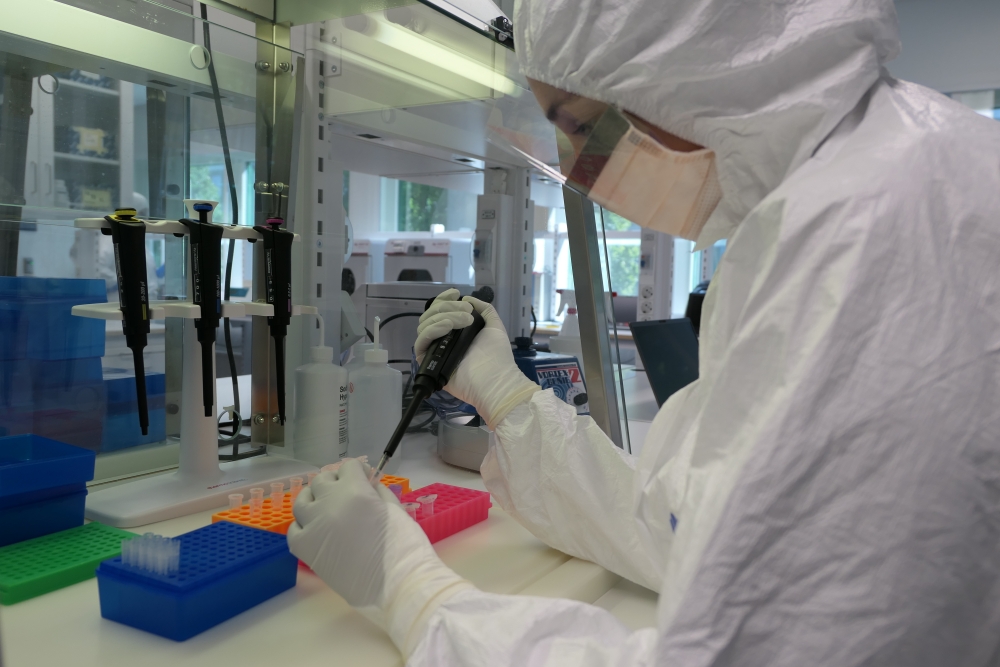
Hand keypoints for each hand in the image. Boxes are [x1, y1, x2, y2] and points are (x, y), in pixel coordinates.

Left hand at [288, 460, 472, 655]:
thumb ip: (378, 491)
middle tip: (347, 493)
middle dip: (336, 482)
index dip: (358, 470)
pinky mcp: (304, 549)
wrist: (396, 585)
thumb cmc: (403, 546)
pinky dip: (303, 525)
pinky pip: (294, 528)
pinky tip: (315, 530)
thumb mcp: (396, 509)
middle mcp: (329, 502)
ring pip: (302, 500)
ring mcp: (313, 525)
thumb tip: (368, 483)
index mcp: (355, 490)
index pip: (348, 466)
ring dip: (314, 498)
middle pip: (323, 479)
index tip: (365, 478)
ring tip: (325, 508)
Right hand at [415, 290, 539, 429]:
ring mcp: (434, 350)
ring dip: (443, 317)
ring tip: (463, 322)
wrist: (495, 378)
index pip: (440, 311)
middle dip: (447, 307)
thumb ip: (484, 309)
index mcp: (456, 331)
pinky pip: (421, 341)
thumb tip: (468, 299)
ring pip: (425, 325)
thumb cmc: (496, 354)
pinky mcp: (428, 361)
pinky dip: (433, 329)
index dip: (444, 300)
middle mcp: (443, 339)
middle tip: (466, 314)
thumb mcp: (494, 326)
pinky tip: (447, 327)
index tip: (455, 294)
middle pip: (430, 315)